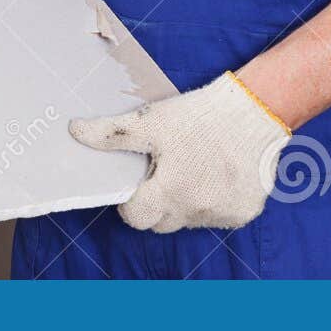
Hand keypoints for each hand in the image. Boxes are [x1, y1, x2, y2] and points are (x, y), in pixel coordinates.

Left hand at [69, 70, 290, 232]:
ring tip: (195, 166)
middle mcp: (196, 210)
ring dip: (187, 201)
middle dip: (158, 201)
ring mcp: (222, 214)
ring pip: (190, 219)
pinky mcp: (244, 213)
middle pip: (162, 221)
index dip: (133, 200)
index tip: (142, 180)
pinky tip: (218, 173)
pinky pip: (218, 215)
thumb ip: (112, 134)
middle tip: (167, 169)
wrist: (255, 109)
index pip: (136, 217)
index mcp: (169, 192)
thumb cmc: (199, 116)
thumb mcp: (151, 121)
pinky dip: (214, 200)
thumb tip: (75, 131)